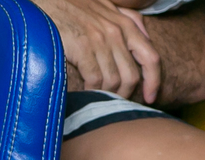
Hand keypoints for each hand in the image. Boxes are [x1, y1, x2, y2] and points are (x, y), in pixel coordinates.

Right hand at [34, 0, 160, 103]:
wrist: (50, 0)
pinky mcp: (82, 47)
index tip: (150, 98)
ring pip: (114, 81)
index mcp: (126, 25)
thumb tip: (145, 37)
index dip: (153, 81)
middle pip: (131, 76)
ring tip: (97, 100)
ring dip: (106, 95)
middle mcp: (117, 32)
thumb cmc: (75, 5)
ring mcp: (100, 40)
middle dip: (125, 95)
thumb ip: (129, 20)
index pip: (151, 58)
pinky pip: (95, 79)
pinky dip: (91, 91)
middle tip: (115, 104)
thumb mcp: (108, 7)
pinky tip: (84, 93)